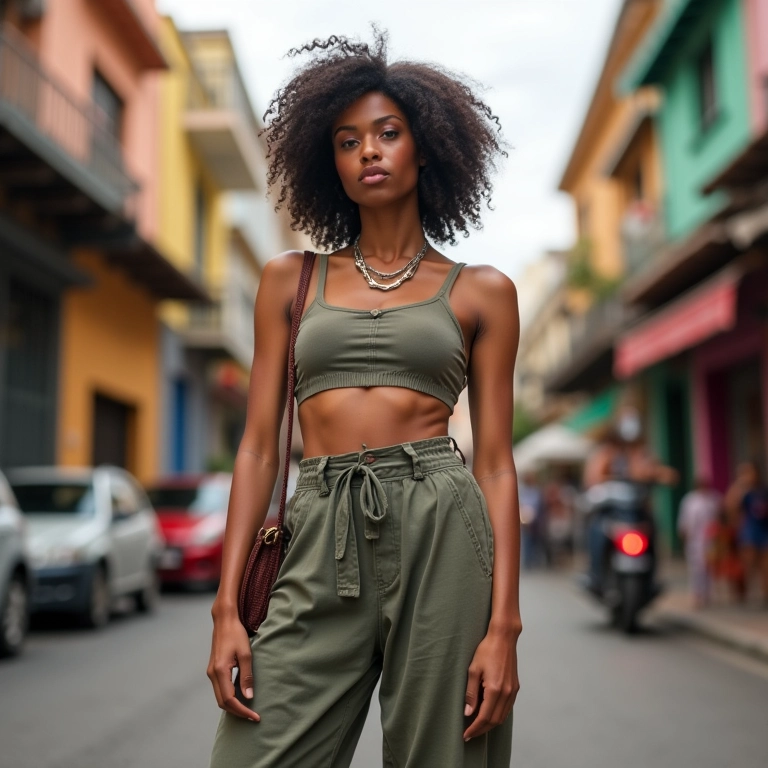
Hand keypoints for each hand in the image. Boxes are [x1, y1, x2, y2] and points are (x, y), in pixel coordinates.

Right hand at [206, 607, 259, 721]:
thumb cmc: (236, 634)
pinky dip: (229, 697)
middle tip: (253, 716)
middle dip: (237, 712)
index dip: (242, 710)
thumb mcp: (246, 654)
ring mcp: (211, 672)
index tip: (255, 716)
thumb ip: (246, 676)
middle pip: (222, 703)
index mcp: (219, 671)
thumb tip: (249, 697)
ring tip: (248, 709)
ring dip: (233, 706)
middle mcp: (212, 674)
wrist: (224, 620)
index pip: (229, 700)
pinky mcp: (213, 670)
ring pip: (220, 697)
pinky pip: (220, 689)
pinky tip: (241, 697)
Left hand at [463, 628, 518, 740]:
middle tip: (469, 734)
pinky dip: (498, 716)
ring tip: (477, 727)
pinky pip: (507, 708)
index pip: (484, 717)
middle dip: (481, 730)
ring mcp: (513, 691)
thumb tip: (468, 712)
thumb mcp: (473, 670)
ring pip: (502, 716)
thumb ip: (471, 693)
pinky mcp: (515, 688)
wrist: (504, 638)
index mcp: (495, 689)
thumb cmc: (486, 650)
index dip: (475, 728)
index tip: (465, 735)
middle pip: (495, 721)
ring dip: (490, 725)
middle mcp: (507, 693)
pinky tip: (489, 715)